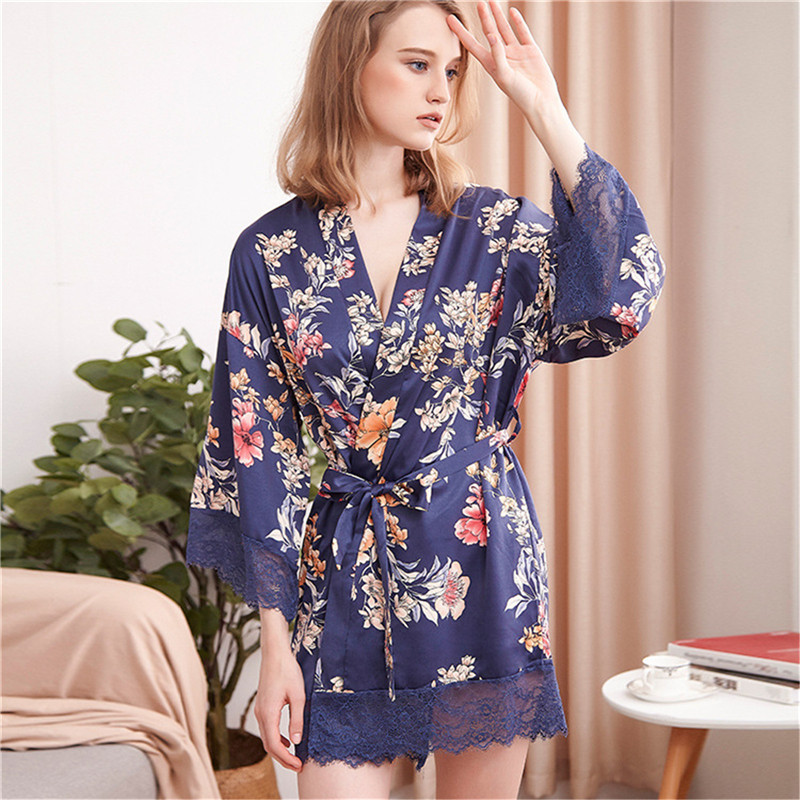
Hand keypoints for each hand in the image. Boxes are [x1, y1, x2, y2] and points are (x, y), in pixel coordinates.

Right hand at [254, 647, 304, 772]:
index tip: (298, 765)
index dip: (286, 759)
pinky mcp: (262, 706)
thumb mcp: (298, 695)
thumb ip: (297, 719)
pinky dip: (276, 738)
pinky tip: (287, 739)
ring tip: (294, 756)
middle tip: (298, 766)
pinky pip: (267, 728)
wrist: (275, 653)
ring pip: (267, 738)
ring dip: (279, 749)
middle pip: (268, 745)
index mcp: (268, 713)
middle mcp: (260, 714)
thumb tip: (296, 741)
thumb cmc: (286, 670)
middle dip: (282, 759)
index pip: (274, 745)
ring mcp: (260, 710)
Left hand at [447, 1, 562, 117]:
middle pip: (489, 33)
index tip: (450, 20)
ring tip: (491, 2)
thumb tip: (491, 35)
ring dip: (498, 16)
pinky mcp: (530, 51)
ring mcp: (516, 53)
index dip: (461, 32)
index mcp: (491, 65)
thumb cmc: (521, 95)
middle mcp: (502, 57)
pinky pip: (522, 32)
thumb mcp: (505, 76)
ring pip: (505, 30)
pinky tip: (512, 11)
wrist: (541, 102)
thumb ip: (497, 56)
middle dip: (484, 18)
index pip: (472, 45)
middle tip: (478, 2)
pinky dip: (518, 22)